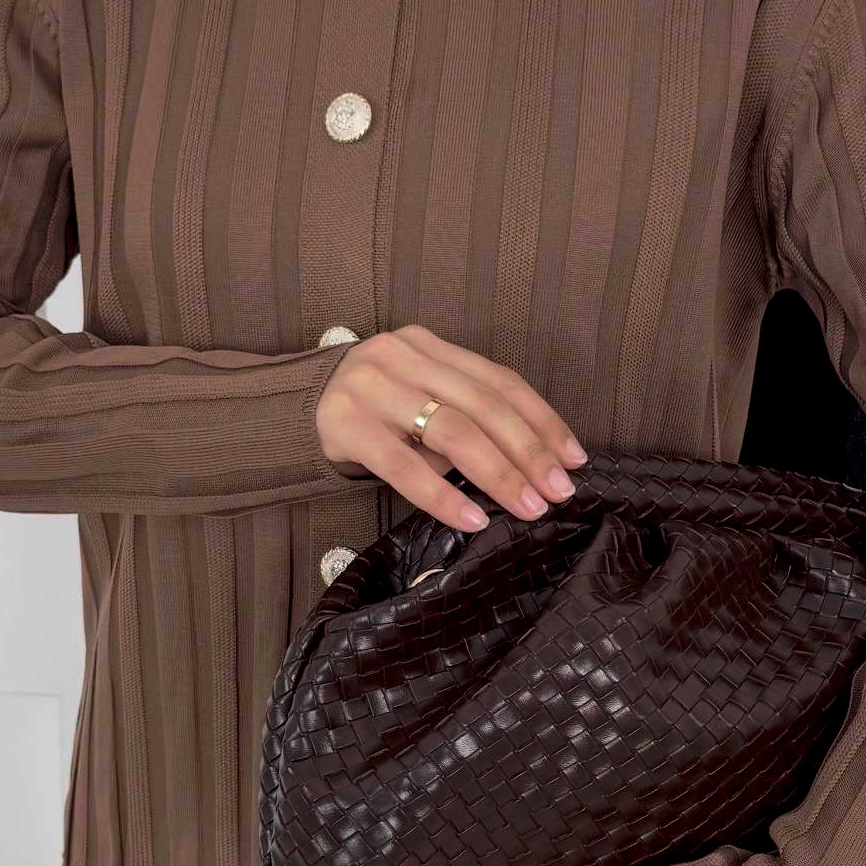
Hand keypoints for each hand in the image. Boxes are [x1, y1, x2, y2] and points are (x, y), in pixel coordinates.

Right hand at [314, 323, 586, 532]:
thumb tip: (532, 465)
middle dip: (528, 451)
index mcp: (429, 345)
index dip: (542, 420)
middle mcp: (402, 357)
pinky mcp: (345, 425)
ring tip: (526, 507)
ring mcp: (372, 388)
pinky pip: (403, 466)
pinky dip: (442, 495)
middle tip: (558, 491)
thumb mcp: (417, 396)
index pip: (499, 380)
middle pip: (482, 404)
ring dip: (497, 473)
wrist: (292, 411)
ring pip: (451, 430)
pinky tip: (471, 519)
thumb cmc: (371, 412)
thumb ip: (463, 413)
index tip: (574, 458)